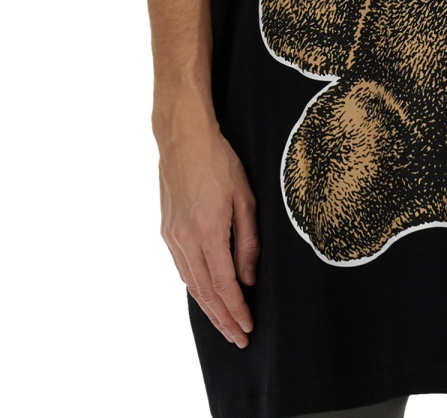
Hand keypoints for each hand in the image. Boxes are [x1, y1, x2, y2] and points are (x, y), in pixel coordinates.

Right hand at [157, 126, 259, 347]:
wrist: (183, 139)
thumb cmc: (219, 162)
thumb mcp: (245, 198)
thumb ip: (248, 241)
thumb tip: (249, 278)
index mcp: (209, 231)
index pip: (224, 284)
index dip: (237, 310)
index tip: (248, 327)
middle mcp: (186, 240)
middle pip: (205, 292)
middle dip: (223, 319)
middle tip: (238, 339)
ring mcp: (172, 237)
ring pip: (191, 284)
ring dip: (208, 309)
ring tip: (224, 326)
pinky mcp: (166, 231)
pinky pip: (182, 269)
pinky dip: (195, 288)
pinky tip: (206, 296)